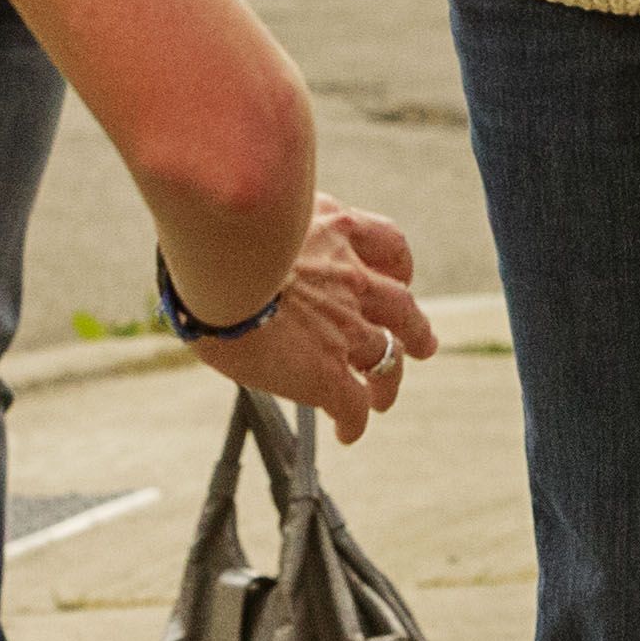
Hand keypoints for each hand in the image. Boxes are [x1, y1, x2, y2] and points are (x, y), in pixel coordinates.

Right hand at [187, 197, 440, 444]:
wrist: (218, 265)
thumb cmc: (216, 230)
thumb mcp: (258, 208)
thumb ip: (273, 223)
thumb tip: (247, 233)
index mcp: (336, 228)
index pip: (386, 242)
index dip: (396, 265)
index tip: (395, 276)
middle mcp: (351, 276)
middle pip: (402, 306)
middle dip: (415, 328)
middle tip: (423, 343)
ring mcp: (345, 326)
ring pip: (388, 358)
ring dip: (389, 380)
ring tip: (383, 397)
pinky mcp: (327, 372)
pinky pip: (353, 404)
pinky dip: (354, 421)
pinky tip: (347, 432)